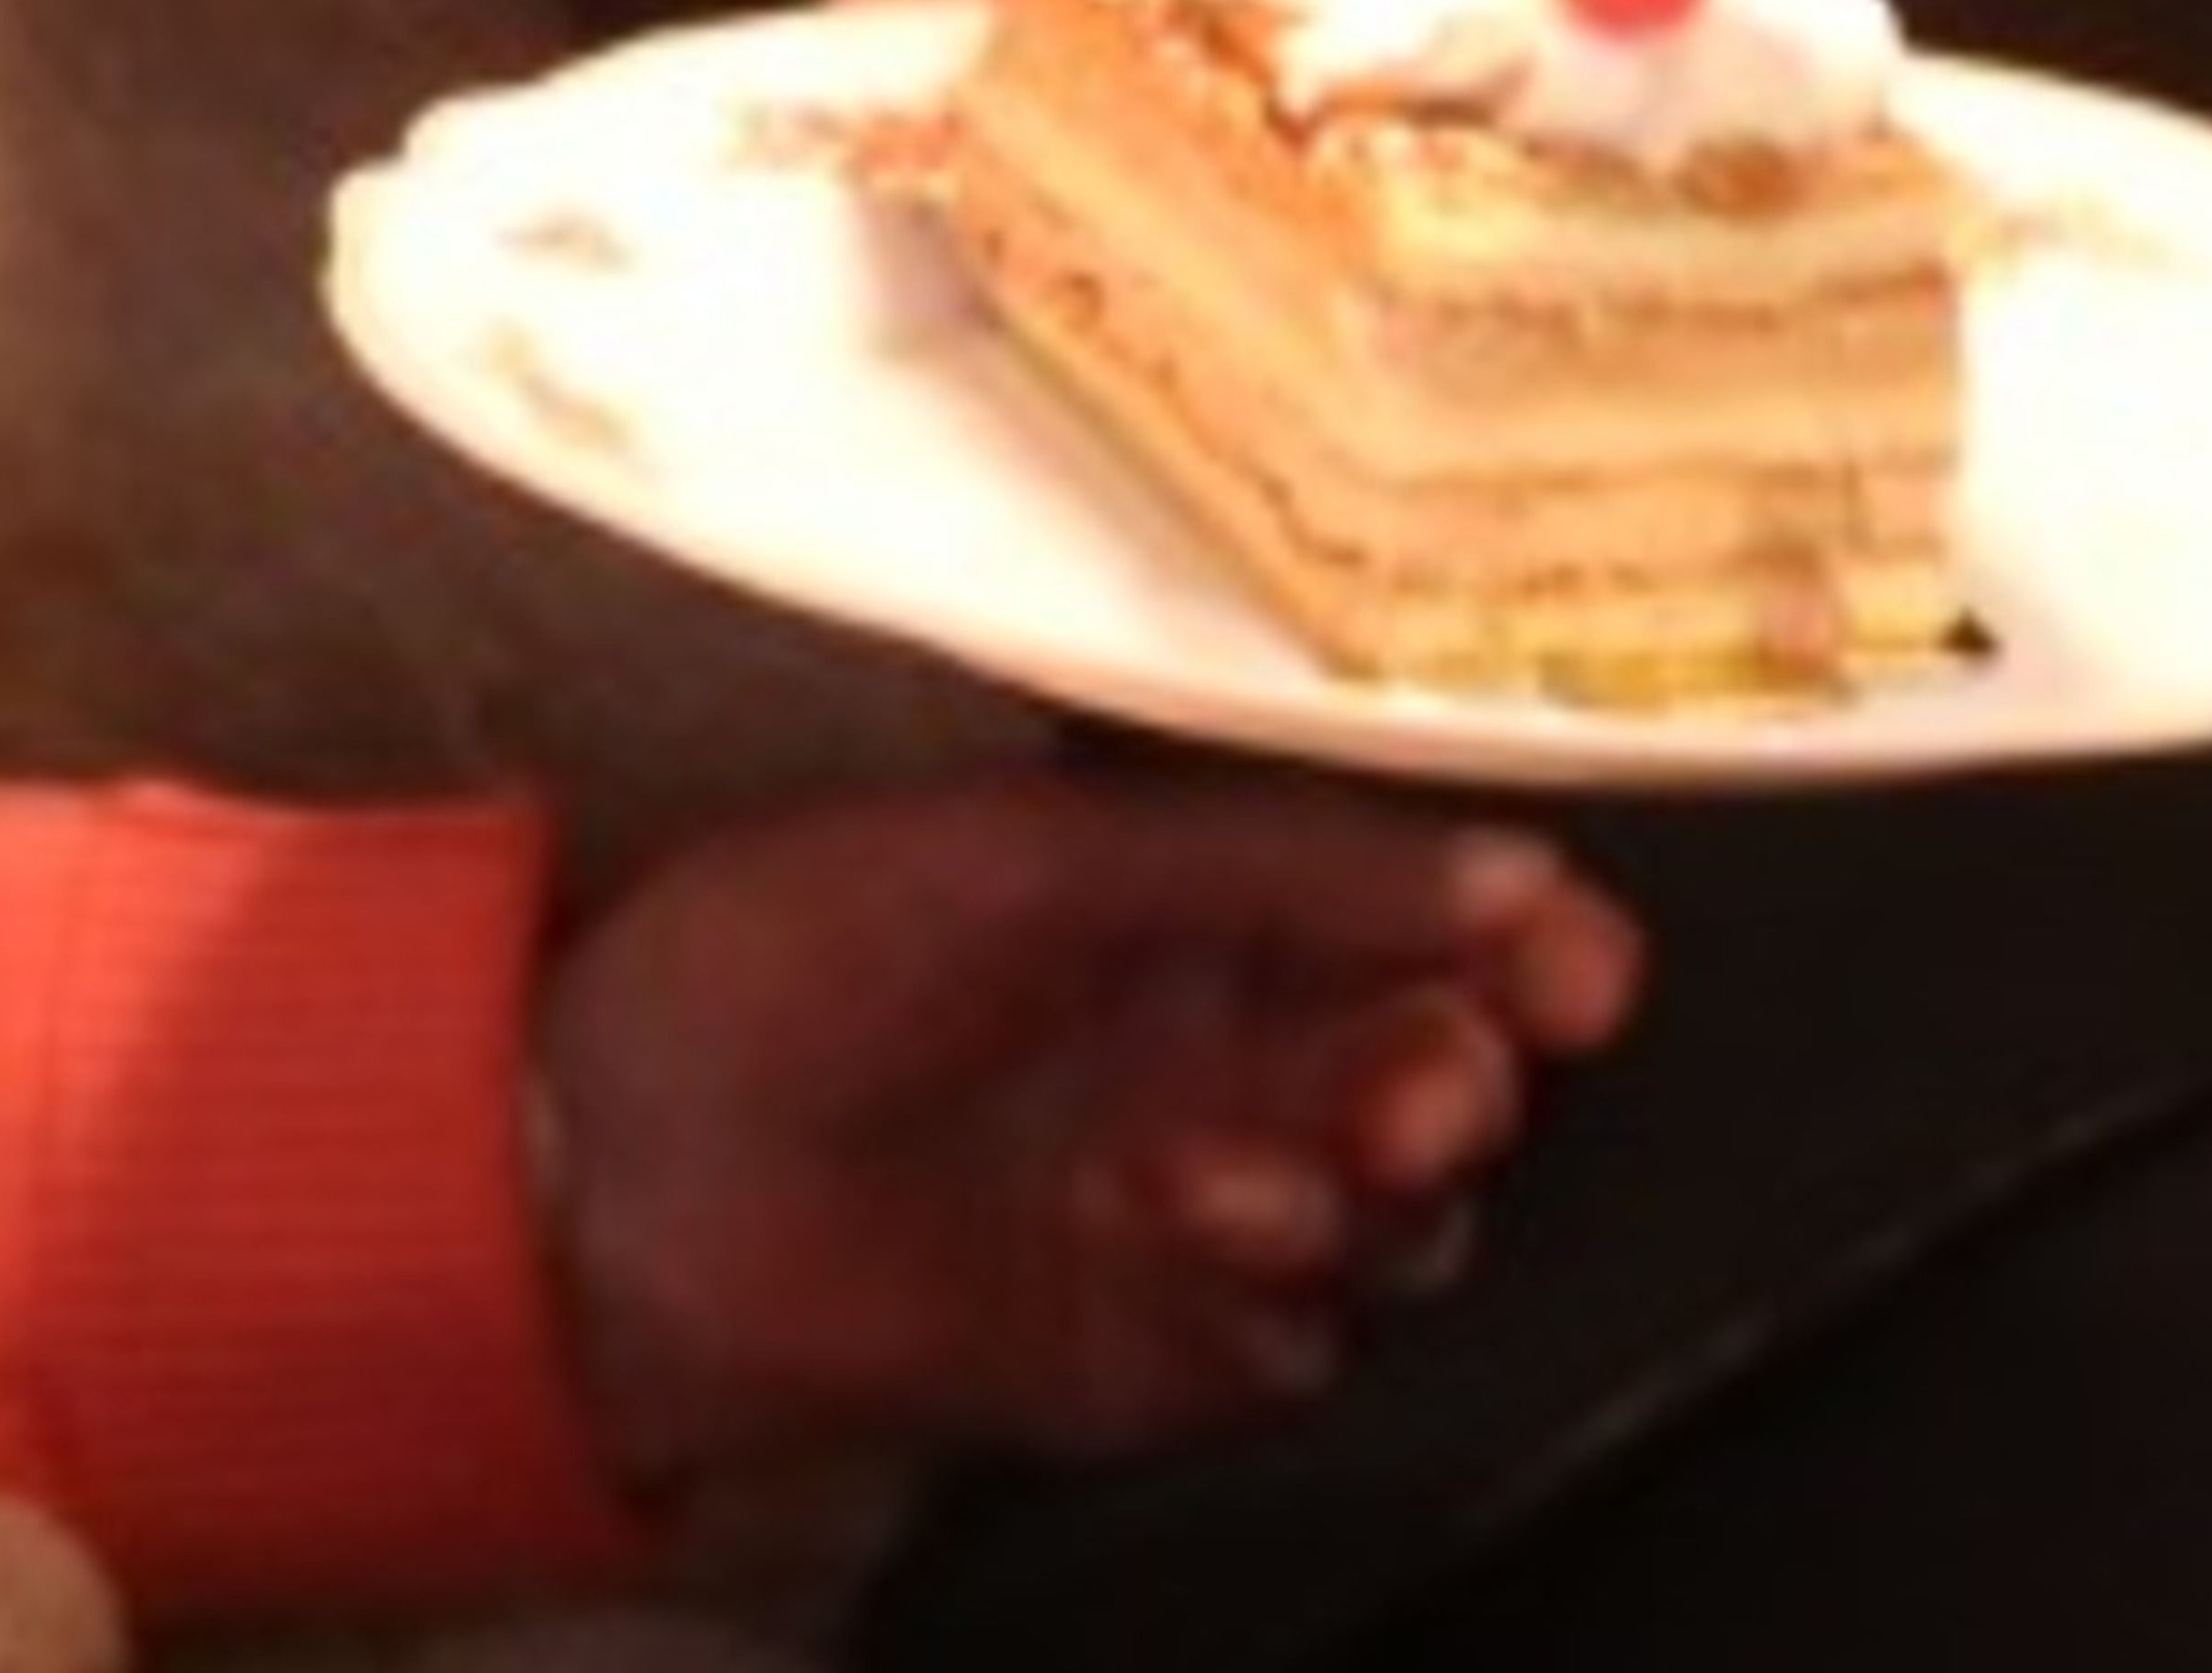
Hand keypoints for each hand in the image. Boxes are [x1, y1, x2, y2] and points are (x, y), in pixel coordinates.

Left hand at [529, 771, 1643, 1515]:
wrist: (631, 1152)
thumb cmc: (794, 949)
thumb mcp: (1028, 859)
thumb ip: (1267, 865)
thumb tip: (1515, 867)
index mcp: (1201, 904)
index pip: (1427, 921)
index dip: (1528, 943)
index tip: (1580, 964)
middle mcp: (1232, 1051)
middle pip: (1446, 1074)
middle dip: (1458, 1074)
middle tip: (1430, 1080)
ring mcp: (1215, 1209)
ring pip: (1407, 1223)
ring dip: (1368, 1188)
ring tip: (1250, 1163)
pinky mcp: (1175, 1352)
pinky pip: (1308, 1344)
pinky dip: (1283, 1298)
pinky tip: (1191, 1237)